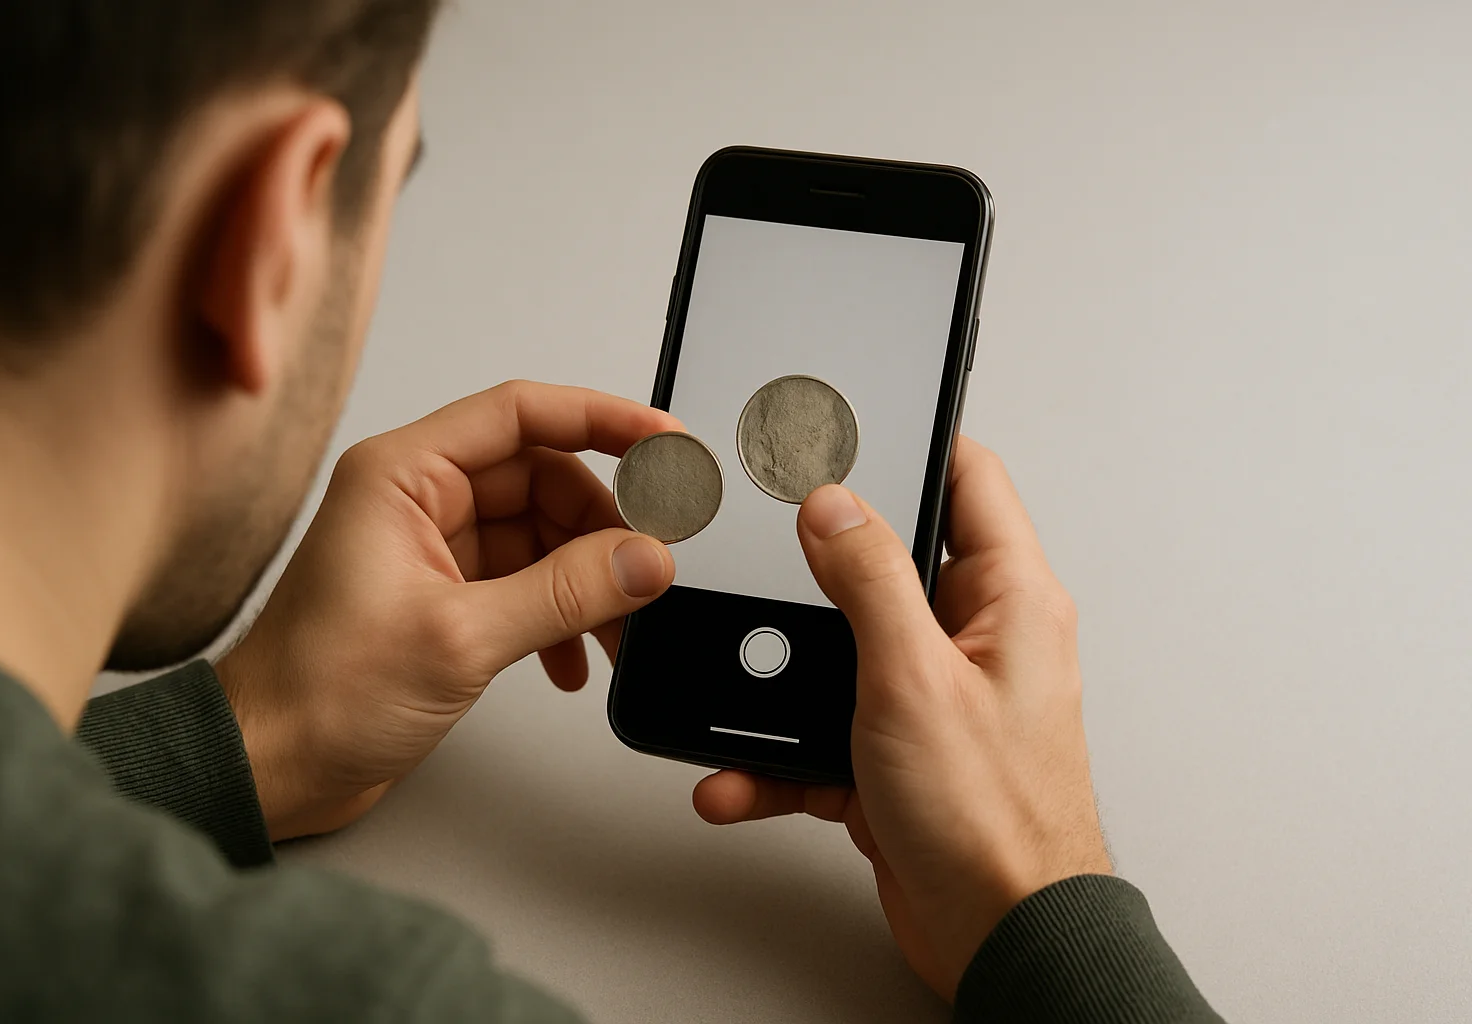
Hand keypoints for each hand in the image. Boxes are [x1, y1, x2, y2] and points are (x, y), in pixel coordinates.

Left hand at [217, 381, 679, 840]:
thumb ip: (564, 593)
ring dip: (589, 581)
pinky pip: (528, 583)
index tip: (665, 443)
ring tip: (620, 629)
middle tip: (651, 565)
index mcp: (403, 475)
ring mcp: (434, 550)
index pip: (521, 414)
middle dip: (603, 526)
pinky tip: (572, 663)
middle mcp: (418, 501)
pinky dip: (561, 616)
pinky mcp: (447, 599)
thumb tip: (646, 558)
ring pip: (543, 535)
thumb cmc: (318, 694)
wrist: (270, 769)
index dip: (603, 419)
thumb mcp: (458, 638)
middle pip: (544, 479)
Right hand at [692, 437, 1109, 998]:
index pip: (970, 481)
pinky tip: (741, 776)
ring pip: (843, 653)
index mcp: (1008, 600)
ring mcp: (934, 698)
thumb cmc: (994, 821)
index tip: (851, 428)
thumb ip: (870, 580)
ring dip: (786, 675)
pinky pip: (825, 733)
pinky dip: (778, 757)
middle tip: (768, 547)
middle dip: (818, 565)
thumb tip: (834, 503)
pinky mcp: (898, 755)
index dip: (914, 442)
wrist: (1001, 939)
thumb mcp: (913, 679)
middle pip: (890, 562)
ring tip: (743, 683)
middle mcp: (976, 640)